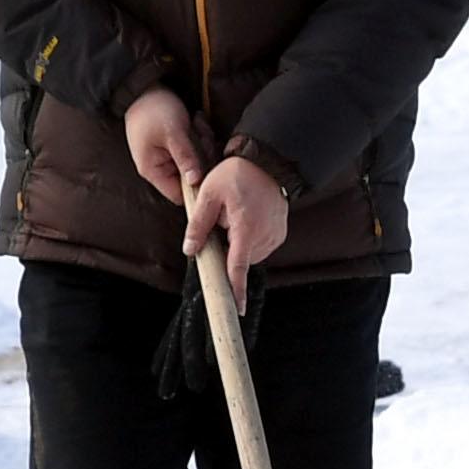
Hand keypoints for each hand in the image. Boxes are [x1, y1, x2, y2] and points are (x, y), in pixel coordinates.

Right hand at [123, 86, 211, 205]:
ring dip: (203, 142)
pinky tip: (196, 120)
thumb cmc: (154, 109)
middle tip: (200, 135)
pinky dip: (200, 134)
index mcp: (154, 170)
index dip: (197, 188)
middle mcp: (162, 167)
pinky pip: (197, 147)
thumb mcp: (173, 133)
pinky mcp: (179, 145)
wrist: (147, 85)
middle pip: (193, 177)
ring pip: (199, 160)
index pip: (179, 195)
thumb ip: (186, 158)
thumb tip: (197, 183)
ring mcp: (171, 156)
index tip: (209, 169)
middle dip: (202, 155)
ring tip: (195, 123)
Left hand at [183, 155, 291, 309]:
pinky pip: (260, 246)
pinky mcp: (279, 233)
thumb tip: (189, 249)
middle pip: (239, 259)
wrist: (268, 161)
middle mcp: (265, 236)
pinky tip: (246, 217)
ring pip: (249, 254)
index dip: (235, 289)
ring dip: (238, 244)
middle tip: (222, 220)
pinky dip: (249, 239)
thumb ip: (198, 225)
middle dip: (227, 248)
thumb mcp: (210, 194)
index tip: (236, 308)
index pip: (238, 267)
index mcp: (246, 228)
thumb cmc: (238, 174)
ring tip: (236, 214)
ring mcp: (275, 235)